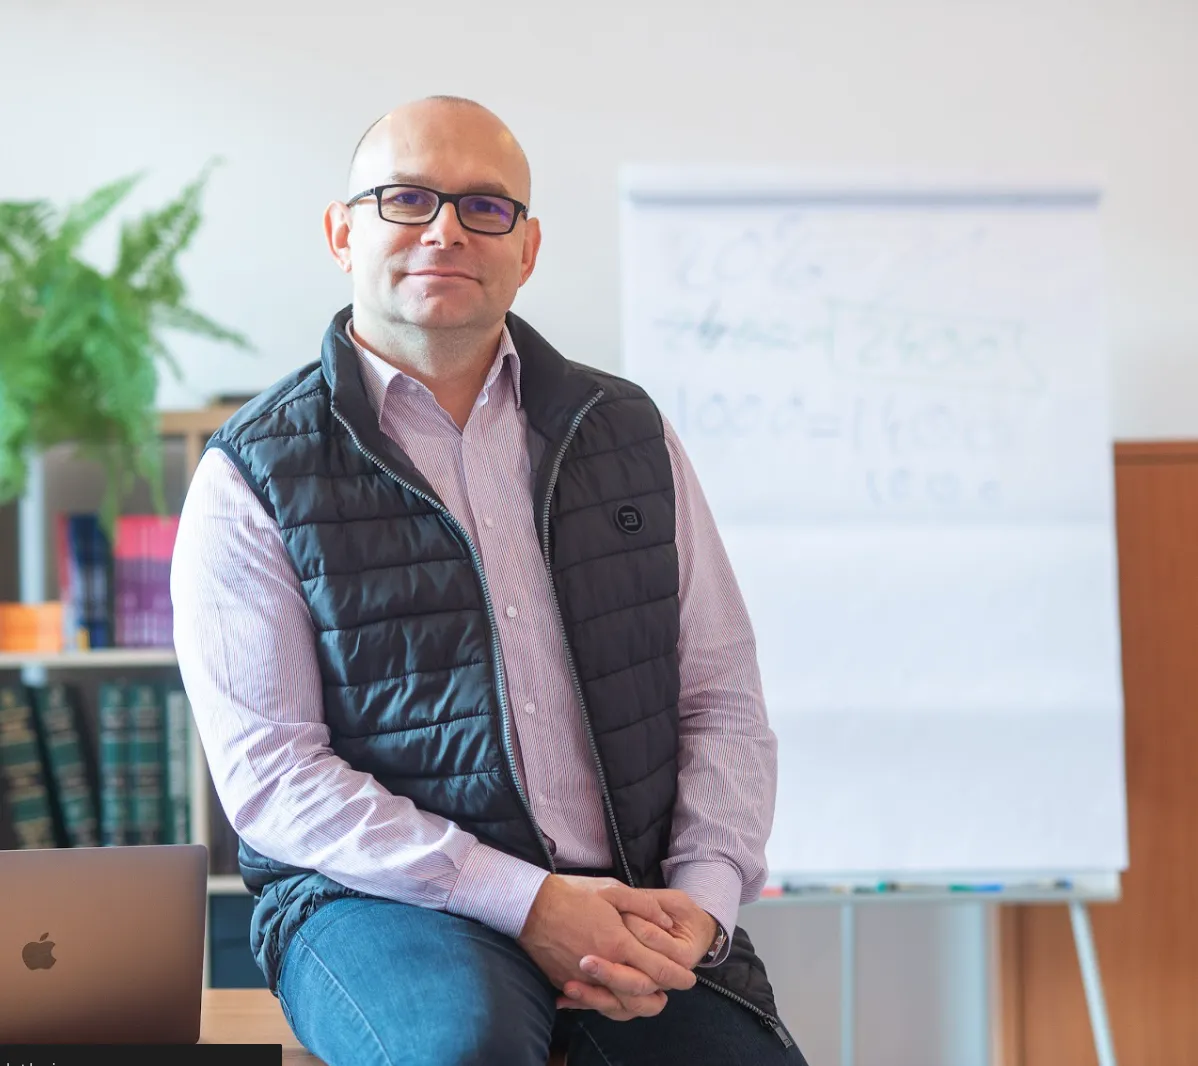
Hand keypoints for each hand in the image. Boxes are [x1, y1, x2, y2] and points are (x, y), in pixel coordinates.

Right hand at [556, 889, 717, 1014]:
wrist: (531, 907)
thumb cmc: (573, 895)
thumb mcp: (613, 889)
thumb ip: (644, 905)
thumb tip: (666, 923)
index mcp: (618, 942)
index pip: (658, 968)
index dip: (678, 976)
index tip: (690, 979)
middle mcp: (604, 965)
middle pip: (642, 994)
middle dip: (664, 995)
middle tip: (675, 990)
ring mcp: (584, 979)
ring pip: (619, 1005)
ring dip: (640, 1006)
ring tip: (653, 1000)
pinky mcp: (567, 983)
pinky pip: (594, 1002)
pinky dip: (610, 1005)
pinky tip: (618, 1000)